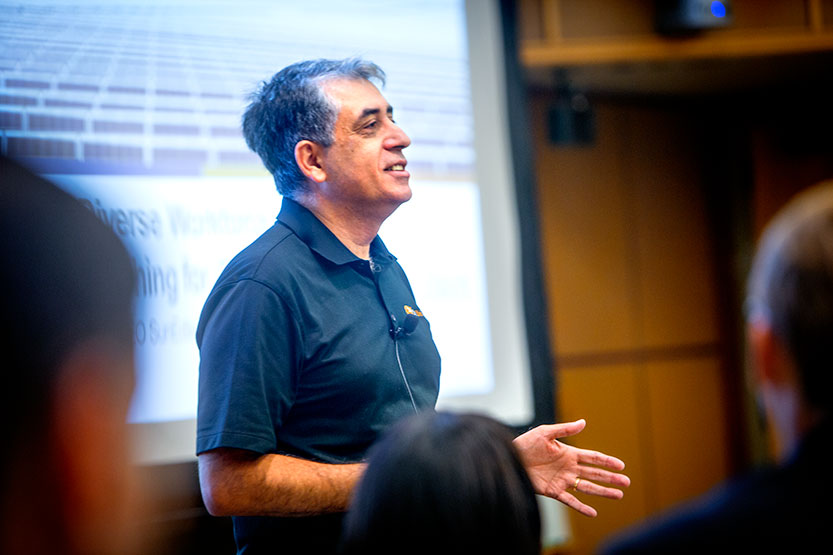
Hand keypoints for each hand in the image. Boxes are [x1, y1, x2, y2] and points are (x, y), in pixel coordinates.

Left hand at [513, 419, 629, 517]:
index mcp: (568, 453)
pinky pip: (570, 500)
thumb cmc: (525, 444)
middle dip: (611, 478)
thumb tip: (583, 422)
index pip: (592, 458)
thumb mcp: (544, 433)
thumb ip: (564, 429)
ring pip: (587, 488)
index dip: (607, 461)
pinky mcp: (553, 491)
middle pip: (594, 474)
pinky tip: (593, 512)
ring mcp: (562, 480)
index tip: (621, 465)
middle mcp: (568, 468)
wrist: (509, 459)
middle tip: (627, 482)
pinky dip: (581, 507)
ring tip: (619, 495)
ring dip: (603, 492)